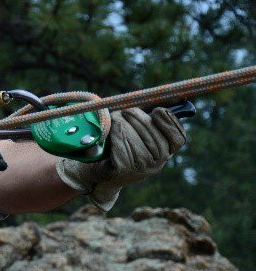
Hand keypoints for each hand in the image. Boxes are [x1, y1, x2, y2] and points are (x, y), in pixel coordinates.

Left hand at [56, 107, 186, 209]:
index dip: (170, 122)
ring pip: (139, 142)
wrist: (93, 169)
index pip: (178, 138)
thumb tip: (161, 98)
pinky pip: (123, 149)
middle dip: (140, 119)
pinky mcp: (123, 172)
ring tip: (115, 118)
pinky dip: (117, 135)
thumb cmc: (115, 145)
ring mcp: (141, 170)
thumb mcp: (133, 130)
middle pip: (156, 137)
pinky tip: (112, 129)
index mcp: (164, 152)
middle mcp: (156, 163)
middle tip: (126, 110)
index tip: (157, 110)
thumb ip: (145, 118)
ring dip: (125, 125)